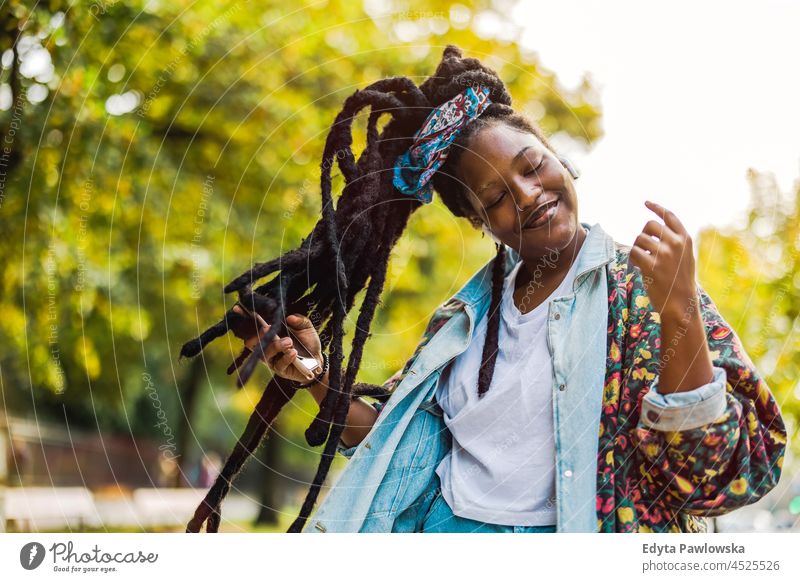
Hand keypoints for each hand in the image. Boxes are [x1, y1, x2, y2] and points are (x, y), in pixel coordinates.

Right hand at [231, 304, 322, 384]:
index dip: (246, 318)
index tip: (238, 308)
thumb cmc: (308, 342)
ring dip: (276, 346)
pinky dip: (286, 358)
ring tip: (289, 342)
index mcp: (271, 334)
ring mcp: (272, 359)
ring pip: (265, 354)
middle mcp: (267, 346)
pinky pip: (279, 365)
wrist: (318, 360)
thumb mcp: (306, 328)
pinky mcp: (280, 370)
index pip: (256, 325)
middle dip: (257, 335)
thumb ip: (300, 321)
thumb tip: (290, 317)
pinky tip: (294, 353)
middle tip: (267, 328)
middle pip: (252, 342)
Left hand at [629, 200, 698, 318]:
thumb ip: (675, 242)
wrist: (680, 302)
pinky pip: (634, 252)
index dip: (656, 207)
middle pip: (650, 225)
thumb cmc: (680, 281)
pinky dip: (632, 258)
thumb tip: (656, 228)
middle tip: (645, 249)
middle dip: (644, 235)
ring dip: (637, 248)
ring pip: (639, 238)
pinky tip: (637, 266)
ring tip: (642, 260)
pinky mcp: (652, 265)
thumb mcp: (685, 257)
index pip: (669, 216)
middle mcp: (675, 243)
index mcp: (685, 239)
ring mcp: (664, 254)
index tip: (646, 203)